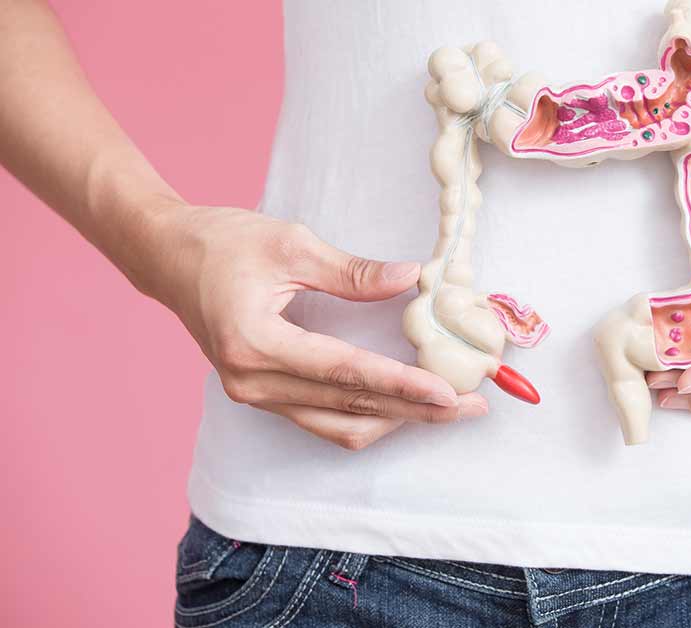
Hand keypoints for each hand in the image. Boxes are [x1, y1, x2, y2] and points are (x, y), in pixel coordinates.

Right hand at [143, 204, 486, 449]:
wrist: (165, 257)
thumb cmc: (222, 242)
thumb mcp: (291, 243)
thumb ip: (353, 271)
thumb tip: (413, 278)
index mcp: (255, 342)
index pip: (345, 373)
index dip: (401, 385)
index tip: (448, 391)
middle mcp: (252, 381)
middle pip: (350, 408)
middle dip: (416, 411)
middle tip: (471, 405)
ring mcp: (254, 394)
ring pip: (338, 425)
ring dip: (397, 419)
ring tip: (449, 408)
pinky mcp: (261, 395)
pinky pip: (321, 420)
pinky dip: (367, 415)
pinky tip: (405, 405)